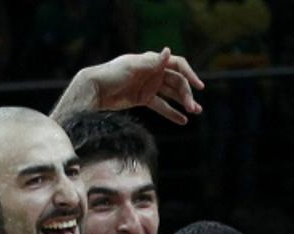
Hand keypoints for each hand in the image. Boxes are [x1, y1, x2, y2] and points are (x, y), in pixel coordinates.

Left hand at [73, 49, 203, 124]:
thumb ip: (151, 62)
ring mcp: (149, 86)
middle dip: (187, 94)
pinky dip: (172, 113)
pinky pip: (161, 106)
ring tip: (195, 112)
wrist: (94, 90)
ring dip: (184, 102)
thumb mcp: (132, 67)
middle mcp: (153, 72)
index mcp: (152, 61)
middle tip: (193, 108)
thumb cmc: (111, 74)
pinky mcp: (143, 98)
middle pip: (177, 82)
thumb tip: (168, 51)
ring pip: (172, 94)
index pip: (177, 64)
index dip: (190, 74)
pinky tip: (183, 121)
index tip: (199, 86)